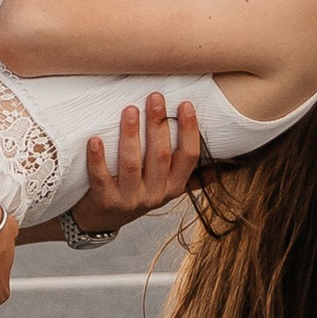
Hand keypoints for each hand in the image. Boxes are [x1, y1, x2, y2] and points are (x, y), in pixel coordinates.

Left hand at [66, 91, 202, 233]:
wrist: (102, 220)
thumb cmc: (135, 192)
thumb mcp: (164, 187)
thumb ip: (186, 175)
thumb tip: (221, 165)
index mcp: (174, 186)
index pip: (188, 157)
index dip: (189, 131)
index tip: (185, 104)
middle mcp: (155, 194)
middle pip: (160, 156)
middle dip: (158, 124)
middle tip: (154, 97)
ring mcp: (129, 199)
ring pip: (132, 164)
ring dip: (131, 135)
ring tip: (129, 109)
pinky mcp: (105, 201)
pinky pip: (101, 177)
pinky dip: (98, 158)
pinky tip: (95, 139)